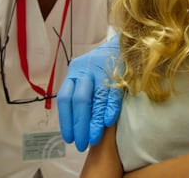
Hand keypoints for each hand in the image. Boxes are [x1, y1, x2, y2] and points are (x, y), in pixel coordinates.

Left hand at [57, 34, 123, 151]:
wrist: (124, 43)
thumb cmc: (102, 64)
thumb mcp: (86, 74)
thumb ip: (80, 93)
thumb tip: (76, 124)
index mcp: (75, 71)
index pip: (65, 98)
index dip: (66, 120)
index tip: (69, 138)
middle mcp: (86, 71)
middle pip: (79, 101)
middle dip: (80, 125)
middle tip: (81, 144)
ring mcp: (103, 71)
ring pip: (96, 100)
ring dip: (95, 122)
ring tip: (93, 139)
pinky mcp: (119, 73)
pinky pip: (113, 94)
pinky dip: (110, 109)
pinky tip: (108, 123)